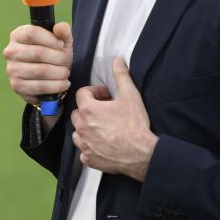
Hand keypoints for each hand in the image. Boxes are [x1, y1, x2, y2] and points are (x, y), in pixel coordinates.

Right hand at [3, 22, 71, 105]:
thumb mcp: (61, 41)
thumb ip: (63, 31)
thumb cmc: (53, 54)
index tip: (61, 45)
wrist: (47, 77)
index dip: (51, 39)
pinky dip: (56, 86)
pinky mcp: (17, 86)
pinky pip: (40, 86)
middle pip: (38, 53)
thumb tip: (60, 27)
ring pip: (41, 71)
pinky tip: (63, 84)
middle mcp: (11, 51)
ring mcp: (12, 69)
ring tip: (65, 73)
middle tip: (66, 62)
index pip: (32, 33)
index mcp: (18, 35)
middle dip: (58, 58)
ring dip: (59, 73)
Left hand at [70, 57, 157, 180]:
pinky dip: (89, 147)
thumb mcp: (130, 95)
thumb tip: (117, 60)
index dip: (94, 91)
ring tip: (102, 127)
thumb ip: (121, 76)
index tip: (106, 95)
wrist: (142, 153)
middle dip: (89, 109)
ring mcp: (84, 144)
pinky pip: (83, 150)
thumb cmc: (135, 124)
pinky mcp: (88, 158)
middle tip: (105, 111)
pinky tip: (102, 144)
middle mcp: (81, 127)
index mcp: (88, 109)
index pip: (82, 93)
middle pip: (78, 112)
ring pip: (77, 132)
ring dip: (86, 128)